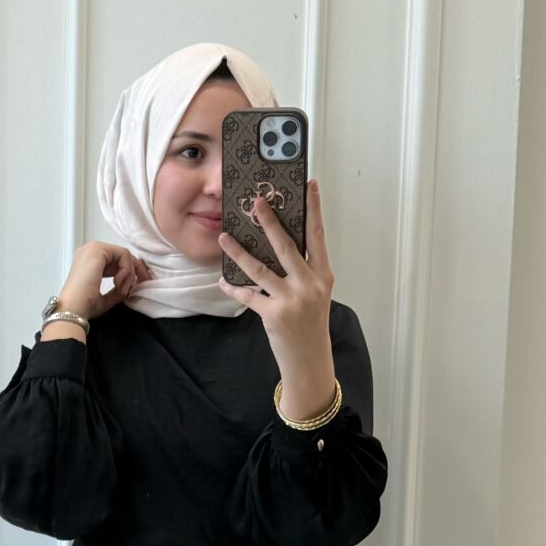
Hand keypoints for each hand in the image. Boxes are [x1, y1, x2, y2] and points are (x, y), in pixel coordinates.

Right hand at [59, 241, 152, 318]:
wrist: (73, 309)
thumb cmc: (83, 305)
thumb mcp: (106, 297)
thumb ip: (119, 289)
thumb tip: (130, 286)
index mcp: (88, 261)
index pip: (116, 260)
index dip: (130, 272)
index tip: (136, 286)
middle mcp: (90, 251)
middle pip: (122, 255)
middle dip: (135, 270)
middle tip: (143, 283)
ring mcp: (93, 248)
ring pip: (124, 255)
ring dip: (129, 273)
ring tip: (122, 289)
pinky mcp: (98, 250)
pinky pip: (123, 254)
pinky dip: (126, 270)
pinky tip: (118, 283)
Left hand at [217, 178, 333, 374]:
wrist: (309, 359)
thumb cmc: (310, 323)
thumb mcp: (315, 293)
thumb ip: (303, 269)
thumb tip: (277, 243)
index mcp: (323, 275)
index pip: (318, 235)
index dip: (314, 209)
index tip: (309, 186)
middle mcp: (309, 285)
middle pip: (286, 246)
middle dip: (269, 221)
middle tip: (256, 202)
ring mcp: (292, 300)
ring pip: (260, 268)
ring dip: (239, 251)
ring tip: (224, 237)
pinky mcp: (274, 315)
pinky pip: (248, 296)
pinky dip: (233, 288)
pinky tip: (222, 281)